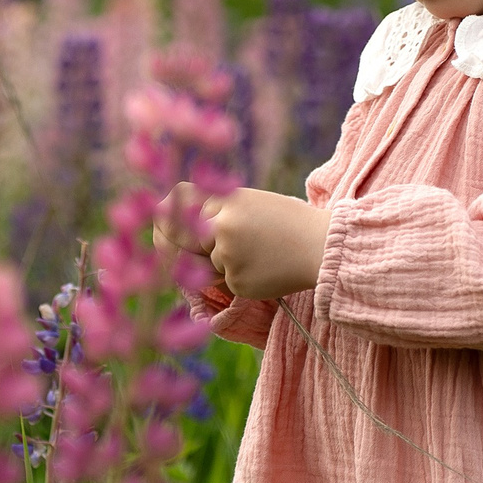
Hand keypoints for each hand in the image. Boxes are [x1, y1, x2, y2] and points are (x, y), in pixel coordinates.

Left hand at [159, 184, 328, 300]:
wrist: (321, 246)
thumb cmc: (285, 223)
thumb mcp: (248, 203)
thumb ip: (212, 211)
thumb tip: (163, 221)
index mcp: (225, 199)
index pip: (174, 204)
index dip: (162, 218)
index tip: (162, 228)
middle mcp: (221, 223)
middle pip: (176, 240)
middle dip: (176, 250)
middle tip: (192, 254)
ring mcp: (228, 253)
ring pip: (201, 267)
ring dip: (218, 267)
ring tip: (251, 255)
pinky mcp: (237, 280)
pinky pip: (223, 284)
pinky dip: (238, 281)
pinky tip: (262, 269)